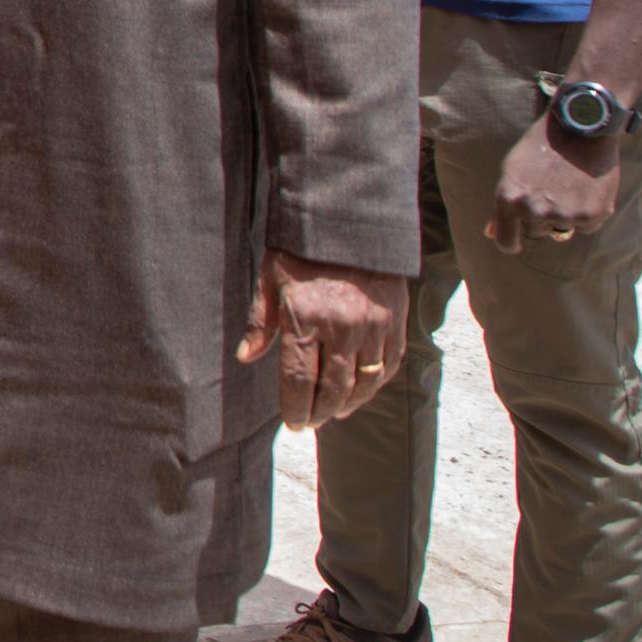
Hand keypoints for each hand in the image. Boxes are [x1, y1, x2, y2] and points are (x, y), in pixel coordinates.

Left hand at [236, 248, 406, 430]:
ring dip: (348, 404)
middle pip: (332, 389)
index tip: (292, 423)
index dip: (295, 408)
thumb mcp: (270, 277)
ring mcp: (373, 327)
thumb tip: (246, 357)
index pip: (298, 381)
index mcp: (305, 319)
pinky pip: (389, 365)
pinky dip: (375, 384)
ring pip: (364, 383)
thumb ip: (260, 321)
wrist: (350, 218)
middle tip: (310, 423)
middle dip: (319, 413)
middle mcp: (342, 328)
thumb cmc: (302, 248)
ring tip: (334, 413)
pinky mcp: (395, 321)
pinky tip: (362, 390)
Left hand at [488, 115, 621, 253]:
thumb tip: (489, 234)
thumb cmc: (541, 147)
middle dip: (542, 215)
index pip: (505, 241)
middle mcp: (535, 211)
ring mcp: (564, 215)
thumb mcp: (512, 171)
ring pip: (562, 229)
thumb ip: (503, 205)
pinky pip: (587, 226)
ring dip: (566, 214)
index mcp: (509, 200)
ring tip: (569, 185)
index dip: (511, 242)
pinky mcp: (591, 215)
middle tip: (550, 188)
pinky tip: (587, 189)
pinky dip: (588, 213)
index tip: (516, 242)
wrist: (580, 128)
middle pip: (537, 231)